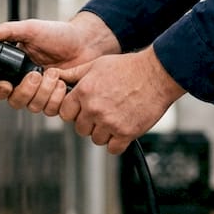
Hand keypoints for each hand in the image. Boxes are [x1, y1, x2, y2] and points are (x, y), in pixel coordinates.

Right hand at [0, 12, 119, 113]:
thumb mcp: (31, 29)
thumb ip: (8, 31)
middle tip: (36, 74)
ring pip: (34, 107)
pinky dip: (57, 97)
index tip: (6, 85)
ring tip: (54, 73)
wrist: (85, 42)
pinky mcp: (58, 100)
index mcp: (16, 70)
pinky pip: (51, 109)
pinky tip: (62, 82)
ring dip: (44, 91)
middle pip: (15, 102)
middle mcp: (27, 84)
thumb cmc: (59, 35)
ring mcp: (43, 94)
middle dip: (26, 90)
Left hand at [58, 46, 185, 154]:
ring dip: (104, 133)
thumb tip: (56, 76)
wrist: (157, 74)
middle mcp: (94, 109)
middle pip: (80, 129)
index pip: (65, 113)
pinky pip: (113, 149)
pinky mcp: (126, 133)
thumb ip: (75, 74)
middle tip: (103, 114)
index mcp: (84, 92)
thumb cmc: (129, 67)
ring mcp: (109, 122)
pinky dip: (117, 142)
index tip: (83, 110)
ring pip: (97, 139)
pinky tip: (122, 129)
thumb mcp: (97, 64)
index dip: (74, 112)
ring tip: (116, 119)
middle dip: (89, 123)